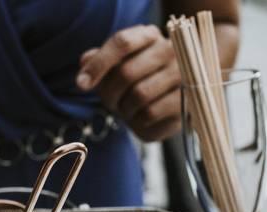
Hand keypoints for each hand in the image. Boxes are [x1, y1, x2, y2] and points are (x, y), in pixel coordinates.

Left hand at [77, 25, 181, 141]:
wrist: (171, 99)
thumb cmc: (138, 79)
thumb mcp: (117, 66)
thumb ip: (99, 61)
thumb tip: (84, 62)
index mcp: (149, 35)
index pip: (122, 42)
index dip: (98, 64)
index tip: (81, 84)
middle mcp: (170, 50)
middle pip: (126, 72)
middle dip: (109, 93)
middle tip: (108, 102)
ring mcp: (182, 75)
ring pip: (139, 95)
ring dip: (123, 108)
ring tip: (125, 109)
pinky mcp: (185, 101)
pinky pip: (150, 113)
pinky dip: (137, 120)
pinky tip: (138, 117)